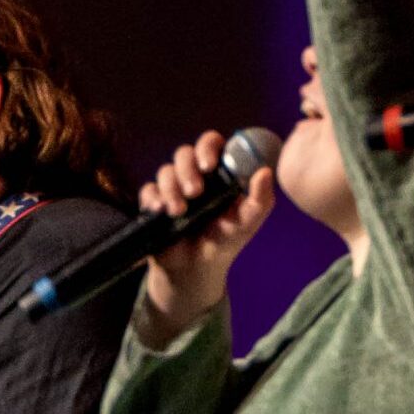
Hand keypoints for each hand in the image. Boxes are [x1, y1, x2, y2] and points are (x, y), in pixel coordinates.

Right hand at [137, 131, 275, 341]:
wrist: (197, 268)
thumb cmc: (226, 240)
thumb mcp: (248, 222)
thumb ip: (261, 199)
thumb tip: (264, 171)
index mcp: (217, 173)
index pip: (211, 145)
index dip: (208, 147)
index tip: (210, 165)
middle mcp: (193, 175)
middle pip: (184, 153)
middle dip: (187, 169)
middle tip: (196, 192)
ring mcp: (172, 188)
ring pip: (165, 171)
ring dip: (171, 188)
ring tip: (179, 211)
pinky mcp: (155, 203)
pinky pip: (148, 190)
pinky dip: (154, 198)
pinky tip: (162, 211)